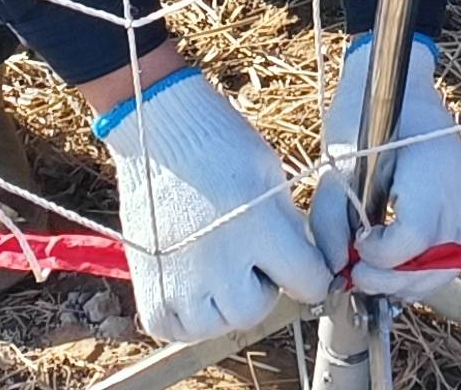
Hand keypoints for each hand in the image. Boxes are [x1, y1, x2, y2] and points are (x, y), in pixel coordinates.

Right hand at [99, 66, 332, 342]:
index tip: (304, 266)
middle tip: (250, 259)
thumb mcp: (271, 180)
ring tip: (218, 269)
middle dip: (262, 288)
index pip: (308, 283)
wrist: (161, 131)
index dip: (312, 274)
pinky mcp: (148, 290)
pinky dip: (186, 315)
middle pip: (256, 311)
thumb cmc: (221, 147)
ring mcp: (178, 280)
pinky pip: (175, 329)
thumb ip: (289, 231)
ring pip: (216, 325)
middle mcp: (219, 262)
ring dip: (223, 304)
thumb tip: (308, 270)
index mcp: (259, 228)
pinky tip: (191, 283)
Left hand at [307, 34, 460, 300]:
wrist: (396, 81)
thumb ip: (332, 222)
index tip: (356, 247)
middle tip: (358, 274)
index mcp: (430, 167)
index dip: (382, 256)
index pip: (416, 236)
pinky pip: (454, 251)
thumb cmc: (363, 114)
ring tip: (375, 272)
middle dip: (394, 280)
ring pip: (450, 263)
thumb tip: (335, 271)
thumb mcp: (338, 164)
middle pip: (438, 260)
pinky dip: (425, 266)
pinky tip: (395, 262)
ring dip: (412, 280)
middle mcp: (459, 185)